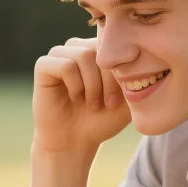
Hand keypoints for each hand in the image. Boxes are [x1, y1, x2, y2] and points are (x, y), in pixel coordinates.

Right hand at [33, 37, 129, 152]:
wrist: (75, 141)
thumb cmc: (102, 119)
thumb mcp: (129, 96)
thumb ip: (137, 72)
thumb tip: (144, 51)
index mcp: (100, 49)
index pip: (117, 45)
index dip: (120, 73)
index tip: (119, 100)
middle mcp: (79, 47)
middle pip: (99, 49)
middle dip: (108, 80)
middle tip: (107, 103)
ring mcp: (60, 54)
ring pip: (83, 56)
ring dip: (92, 85)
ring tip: (91, 103)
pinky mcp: (43, 65)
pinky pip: (65, 65)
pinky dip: (75, 85)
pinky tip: (75, 98)